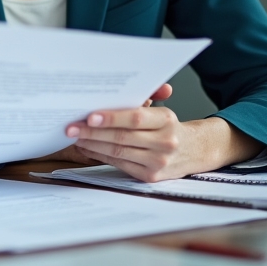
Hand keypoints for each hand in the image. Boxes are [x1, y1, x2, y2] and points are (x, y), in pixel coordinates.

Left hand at [39, 85, 174, 165]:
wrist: (195, 150)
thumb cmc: (169, 126)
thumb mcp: (160, 110)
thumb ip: (144, 97)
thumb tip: (116, 88)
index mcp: (166, 120)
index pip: (134, 118)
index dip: (111, 118)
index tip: (89, 116)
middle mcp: (165, 142)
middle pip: (122, 137)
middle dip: (92, 132)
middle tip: (71, 127)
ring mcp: (158, 162)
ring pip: (118, 152)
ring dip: (92, 144)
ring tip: (76, 137)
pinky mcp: (150, 177)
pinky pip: (120, 165)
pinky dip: (100, 156)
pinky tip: (87, 148)